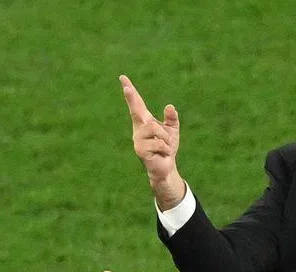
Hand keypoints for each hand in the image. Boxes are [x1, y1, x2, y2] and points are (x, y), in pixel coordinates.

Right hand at [120, 75, 183, 207]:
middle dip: (131, 98)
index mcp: (144, 122)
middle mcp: (138, 129)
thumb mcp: (172, 131)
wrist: (166, 169)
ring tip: (167, 147)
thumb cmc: (166, 149)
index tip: (123, 78)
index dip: (130, 91)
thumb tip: (169, 106)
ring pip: (153, 128)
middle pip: (136, 110)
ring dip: (165, 137)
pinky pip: (158, 143)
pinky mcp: (140, 151)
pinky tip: (164, 154)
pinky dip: (166, 148)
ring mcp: (138, 140)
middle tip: (126, 87)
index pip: (137, 104)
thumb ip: (171, 118)